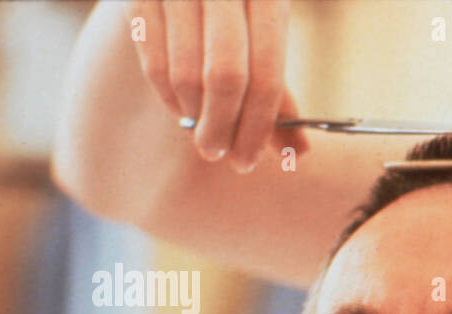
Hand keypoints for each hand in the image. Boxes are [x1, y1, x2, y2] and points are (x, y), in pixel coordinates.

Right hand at [128, 0, 307, 171]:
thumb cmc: (237, 5)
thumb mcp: (265, 31)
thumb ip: (277, 88)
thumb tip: (300, 152)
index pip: (268, 74)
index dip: (260, 126)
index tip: (249, 161)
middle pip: (226, 77)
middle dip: (223, 127)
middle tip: (219, 155)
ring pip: (185, 73)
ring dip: (195, 116)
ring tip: (203, 132)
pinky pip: (152, 62)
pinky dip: (168, 96)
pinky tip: (182, 109)